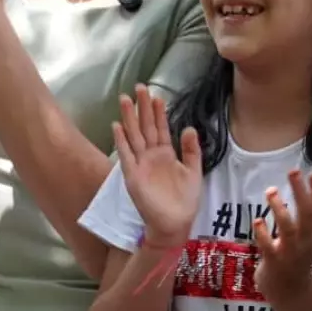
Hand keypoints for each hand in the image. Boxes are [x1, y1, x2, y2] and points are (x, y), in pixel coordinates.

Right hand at [114, 84, 201, 247]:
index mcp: (165, 154)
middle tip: (139, 87)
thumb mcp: (194, 172)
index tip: (156, 95)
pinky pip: (126, 154)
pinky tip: (117, 126)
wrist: (175, 223)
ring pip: (134, 136)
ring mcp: (140, 164)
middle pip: (145, 126)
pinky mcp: (132, 175)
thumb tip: (189, 127)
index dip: (159, 112)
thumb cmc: (184, 201)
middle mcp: (151, 155)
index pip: (161, 128)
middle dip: (142, 107)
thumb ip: (191, 150)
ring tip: (125, 98)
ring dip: (129, 118)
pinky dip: (121, 140)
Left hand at [254, 170, 311, 302]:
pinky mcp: (274, 263)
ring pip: (289, 229)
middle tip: (293, 172)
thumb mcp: (306, 238)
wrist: (291, 294)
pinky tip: (257, 220)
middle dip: (301, 192)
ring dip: (280, 209)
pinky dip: (263, 234)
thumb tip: (299, 187)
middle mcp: (305, 242)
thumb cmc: (295, 259)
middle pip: (307, 215)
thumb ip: (304, 218)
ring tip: (270, 191)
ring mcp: (290, 253)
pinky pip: (268, 247)